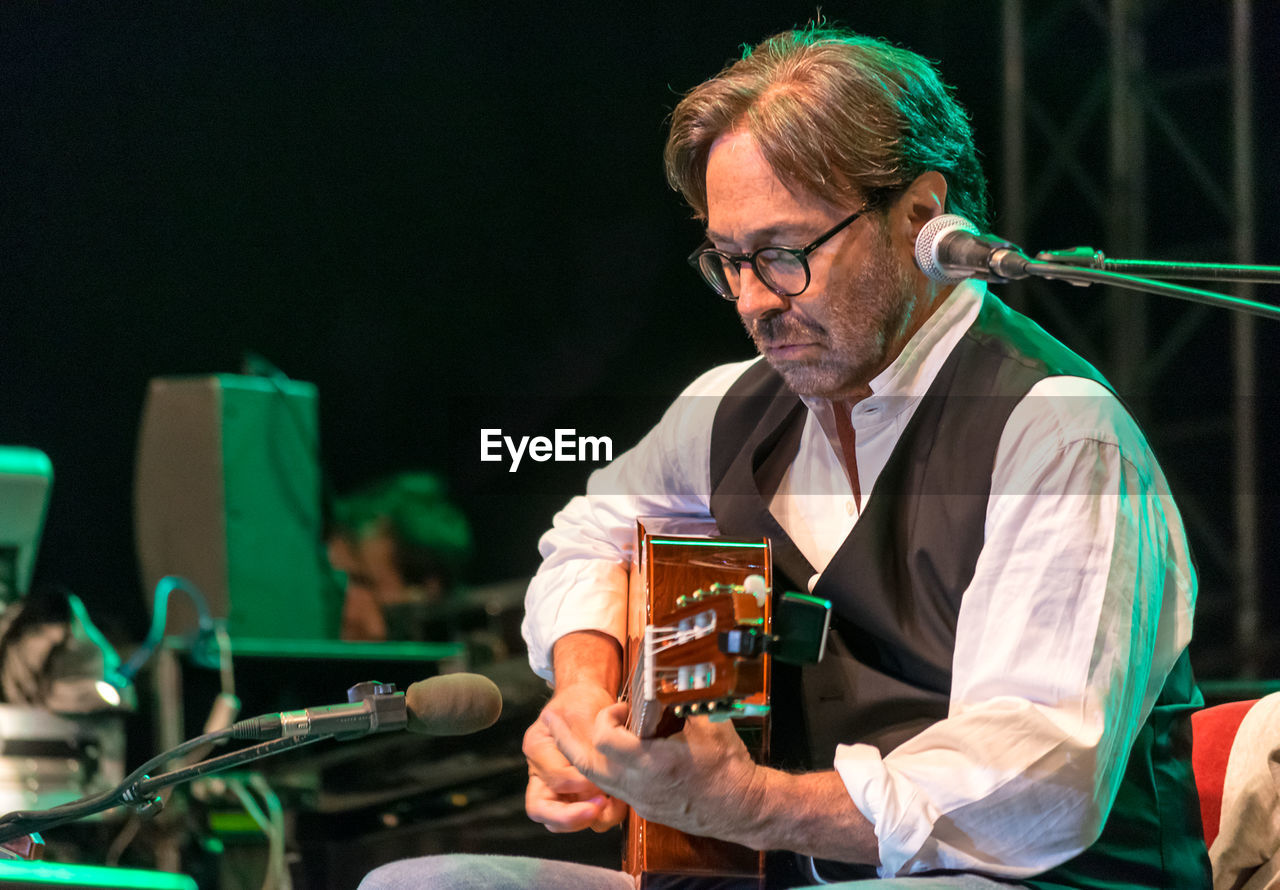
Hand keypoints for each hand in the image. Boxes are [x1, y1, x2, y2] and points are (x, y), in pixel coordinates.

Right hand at [523, 683, 627, 832]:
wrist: (588, 698)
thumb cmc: (582, 701)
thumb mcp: (583, 711)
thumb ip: (586, 742)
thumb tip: (595, 777)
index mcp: (536, 747)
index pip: (555, 778)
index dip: (580, 784)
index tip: (601, 780)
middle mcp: (540, 772)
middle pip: (541, 809)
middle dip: (570, 816)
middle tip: (598, 807)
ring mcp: (555, 787)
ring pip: (559, 821)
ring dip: (587, 820)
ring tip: (613, 806)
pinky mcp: (574, 795)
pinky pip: (580, 816)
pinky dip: (599, 816)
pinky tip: (619, 804)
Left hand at [543, 702, 765, 841]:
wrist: (744, 808)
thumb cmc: (730, 766)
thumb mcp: (708, 723)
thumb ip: (681, 700)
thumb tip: (665, 674)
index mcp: (653, 763)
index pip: (606, 740)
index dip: (606, 718)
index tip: (621, 707)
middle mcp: (639, 786)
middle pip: (586, 766)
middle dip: (566, 740)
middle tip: (551, 718)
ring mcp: (640, 801)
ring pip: (597, 781)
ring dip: (580, 756)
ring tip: (566, 736)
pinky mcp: (645, 809)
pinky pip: (613, 789)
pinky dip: (601, 771)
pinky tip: (604, 755)